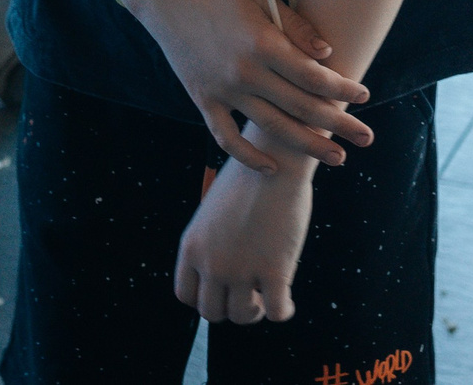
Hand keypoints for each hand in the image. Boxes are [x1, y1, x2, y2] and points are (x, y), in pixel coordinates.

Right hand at [132, 0, 372, 173]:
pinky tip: (271, 168)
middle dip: (339, 125)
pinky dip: (249, 157)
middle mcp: (245, 72)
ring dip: (308, 146)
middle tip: (366, 137)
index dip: (342, 88)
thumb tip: (327, 55)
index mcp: (263, 42)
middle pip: (302, 107)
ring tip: (337, 158)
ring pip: (273, 128)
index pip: (313, 75)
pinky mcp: (204, 100)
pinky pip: (227, 138)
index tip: (364, 96)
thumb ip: (295, 26)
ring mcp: (223, 90)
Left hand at [174, 158, 310, 323]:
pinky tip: (287, 300)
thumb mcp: (214, 212)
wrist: (275, 157)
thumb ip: (212, 242)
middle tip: (249, 295)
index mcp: (192, 245)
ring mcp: (241, 268)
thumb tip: (222, 272)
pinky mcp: (274, 270)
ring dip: (255, 311)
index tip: (222, 290)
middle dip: (230, 307)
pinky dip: (282, 311)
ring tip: (265, 295)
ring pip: (243, 316)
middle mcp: (211, 261)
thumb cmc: (249, 179)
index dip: (205, 297)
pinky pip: (276, 312)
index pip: (185, 295)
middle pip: (211, 312)